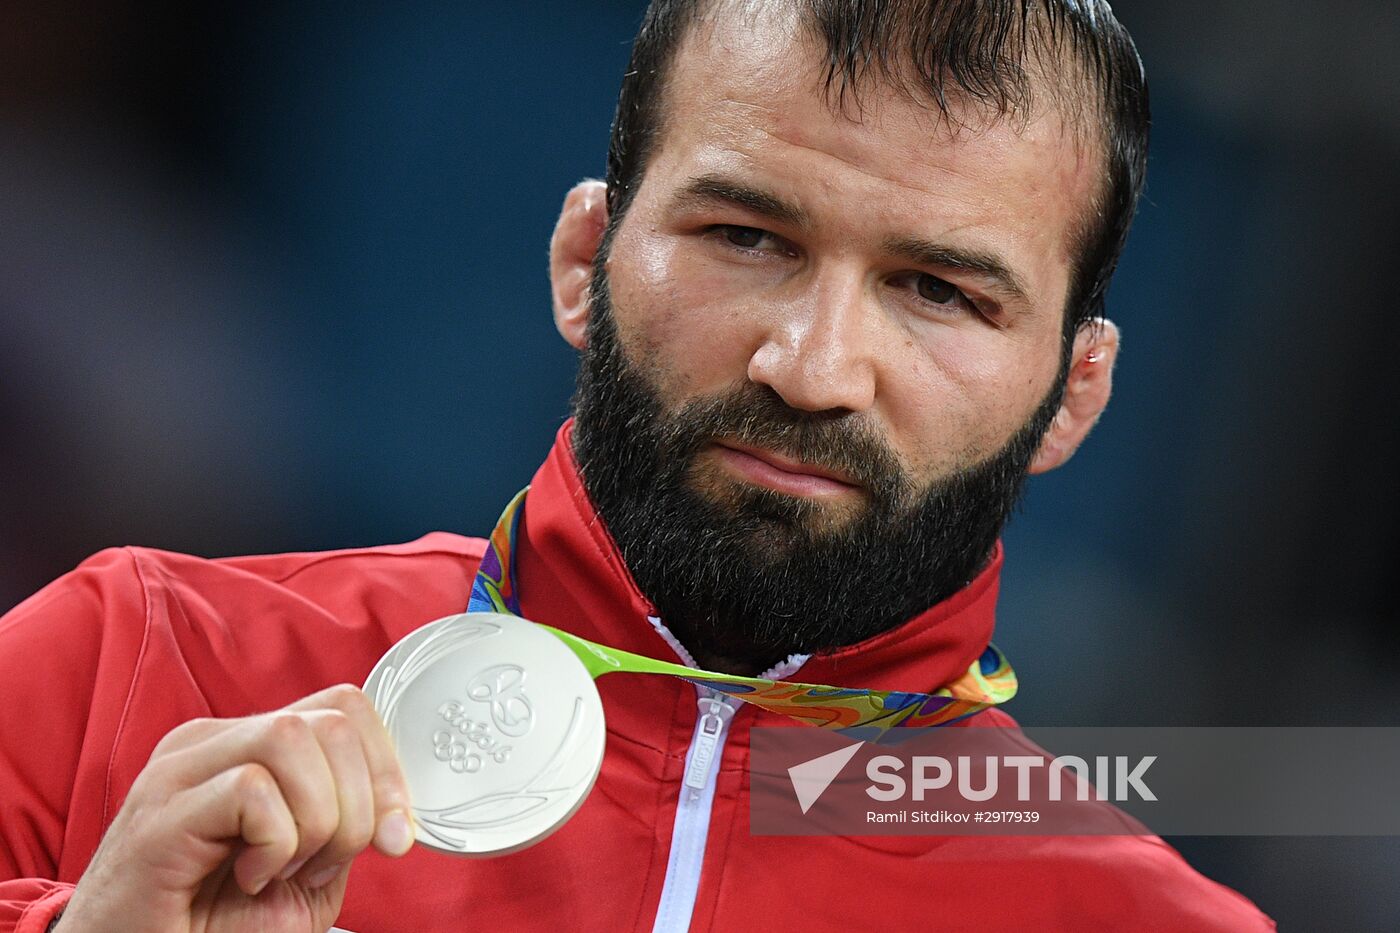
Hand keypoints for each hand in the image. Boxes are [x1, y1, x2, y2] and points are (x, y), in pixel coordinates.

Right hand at [56, 685, 414, 932]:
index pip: (342, 707)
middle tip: (324, 864)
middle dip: (360, 802)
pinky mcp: (161, 814)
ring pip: (293, 739)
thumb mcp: (304, 868)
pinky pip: (252, 790)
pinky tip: (250, 876)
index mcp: (245, 745)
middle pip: (329, 720)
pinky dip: (275, 842)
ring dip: (318, 820)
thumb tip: (394, 806)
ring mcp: (180, 771)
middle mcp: (210, 743)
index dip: (386, 766)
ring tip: (286, 867)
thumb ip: (345, 822)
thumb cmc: (210, 923)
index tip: (395, 834)